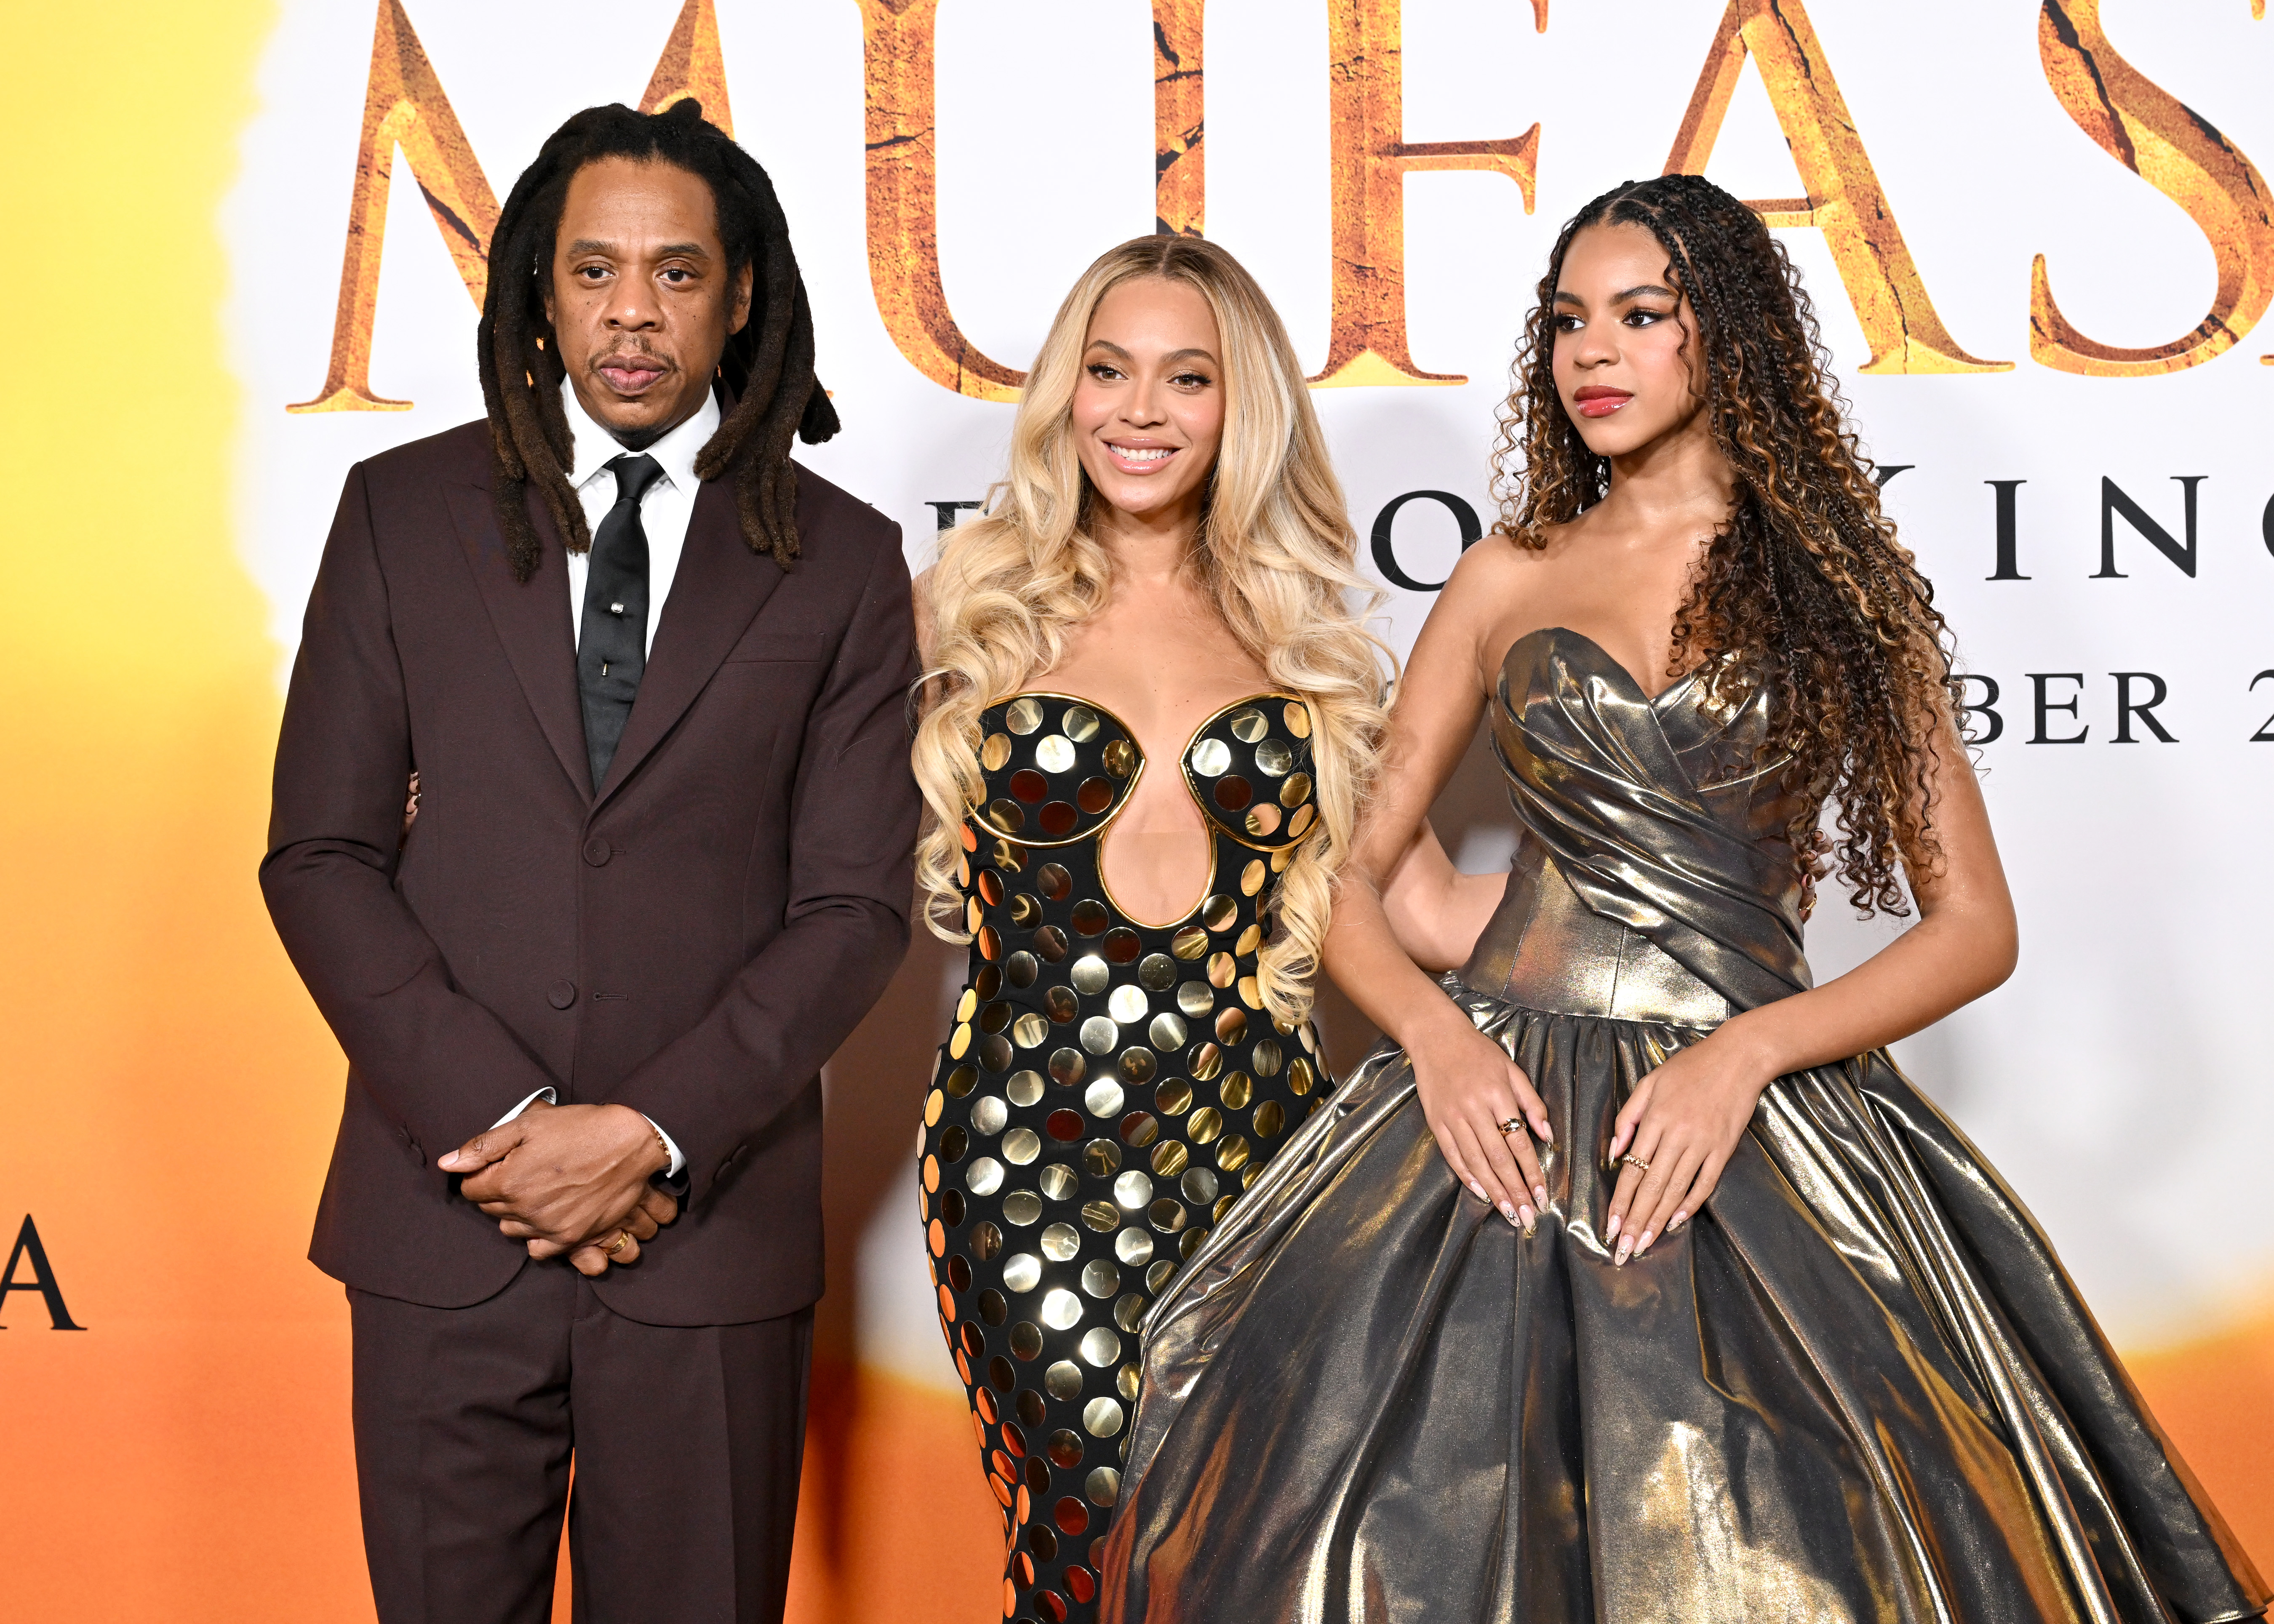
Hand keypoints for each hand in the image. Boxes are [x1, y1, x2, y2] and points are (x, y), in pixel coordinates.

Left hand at [440, 1102, 674, 1268]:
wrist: (631, 1144)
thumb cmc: (580, 1128)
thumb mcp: (528, 1125)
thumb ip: (484, 1146)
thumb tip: (447, 1164)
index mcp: (508, 1181)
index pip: (470, 1188)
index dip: (480, 1173)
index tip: (497, 1163)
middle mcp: (524, 1210)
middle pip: (490, 1209)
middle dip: (498, 1191)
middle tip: (520, 1172)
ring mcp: (549, 1227)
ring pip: (511, 1230)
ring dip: (516, 1213)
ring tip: (535, 1191)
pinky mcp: (572, 1237)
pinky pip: (538, 1249)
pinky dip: (537, 1235)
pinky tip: (547, 1215)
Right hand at [1406, 1009, 1552, 1232]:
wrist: (1436, 1037)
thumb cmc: (1478, 1052)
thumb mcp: (1511, 1069)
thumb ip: (1531, 1102)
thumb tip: (1548, 1136)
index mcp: (1497, 1095)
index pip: (1519, 1142)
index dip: (1532, 1171)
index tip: (1542, 1194)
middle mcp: (1474, 1109)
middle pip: (1499, 1158)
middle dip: (1516, 1190)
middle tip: (1528, 1215)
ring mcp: (1453, 1117)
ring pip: (1476, 1162)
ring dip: (1495, 1191)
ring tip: (1509, 1213)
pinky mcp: (1437, 1122)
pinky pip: (1453, 1155)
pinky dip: (1467, 1176)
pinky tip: (1481, 1193)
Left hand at [1603, 1027, 1770, 1264]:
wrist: (1737, 1058)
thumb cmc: (1689, 1068)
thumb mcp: (1649, 1083)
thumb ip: (1628, 1117)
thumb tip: (1613, 1152)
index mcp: (1654, 1119)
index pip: (1631, 1169)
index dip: (1620, 1201)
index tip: (1610, 1226)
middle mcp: (1676, 1135)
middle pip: (1652, 1187)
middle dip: (1636, 1221)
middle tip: (1625, 1249)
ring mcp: (1702, 1144)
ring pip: (1676, 1189)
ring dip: (1659, 1220)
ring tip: (1646, 1244)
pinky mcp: (1724, 1148)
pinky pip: (1705, 1182)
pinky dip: (1691, 1204)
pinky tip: (1677, 1222)